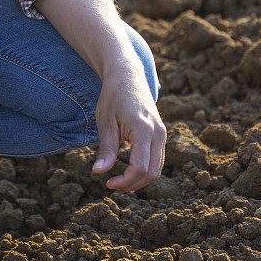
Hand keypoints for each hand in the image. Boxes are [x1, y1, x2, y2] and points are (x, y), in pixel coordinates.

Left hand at [92, 63, 166, 191]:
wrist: (128, 75)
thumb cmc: (113, 96)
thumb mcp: (105, 123)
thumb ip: (106, 149)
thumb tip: (98, 172)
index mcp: (143, 129)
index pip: (140, 168)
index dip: (124, 181)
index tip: (108, 183)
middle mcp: (158, 133)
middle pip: (152, 172)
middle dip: (132, 184)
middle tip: (112, 185)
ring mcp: (162, 133)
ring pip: (158, 169)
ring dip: (140, 180)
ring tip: (120, 182)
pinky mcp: (161, 133)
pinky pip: (158, 159)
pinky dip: (146, 170)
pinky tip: (130, 173)